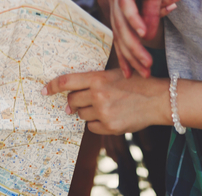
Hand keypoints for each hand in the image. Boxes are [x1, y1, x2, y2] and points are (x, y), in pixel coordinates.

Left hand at [44, 68, 168, 134]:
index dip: (52, 86)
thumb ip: (93, 82)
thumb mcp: (113, 74)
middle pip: (71, 100)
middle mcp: (98, 94)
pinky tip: (110, 116)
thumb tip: (71, 96)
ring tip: (104, 106)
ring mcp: (103, 111)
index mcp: (98, 78)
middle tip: (80, 101)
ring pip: (81, 114)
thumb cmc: (135, 84)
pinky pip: (92, 127)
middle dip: (72, 102)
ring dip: (87, 112)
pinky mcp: (110, 126)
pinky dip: (97, 123)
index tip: (43, 91)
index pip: (66, 82)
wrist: (158, 99)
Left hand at [105, 0, 177, 77]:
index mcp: (121, 1)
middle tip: (141, 75)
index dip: (128, 54)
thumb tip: (149, 34)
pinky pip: (126, 3)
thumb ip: (151, 13)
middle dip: (131, 57)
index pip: (122, 34)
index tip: (135, 75)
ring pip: (123, 23)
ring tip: (144, 62)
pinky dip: (134, 19)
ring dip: (134, 44)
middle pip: (120, 33)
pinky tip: (142, 33)